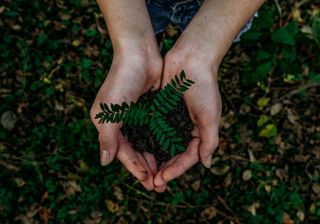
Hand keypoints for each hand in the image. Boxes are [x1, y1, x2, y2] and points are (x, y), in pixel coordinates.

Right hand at [90, 48, 162, 190]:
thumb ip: (107, 137)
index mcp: (108, 124)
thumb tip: (105, 162)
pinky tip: (169, 154)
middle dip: (146, 168)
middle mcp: (121, 123)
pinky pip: (155, 132)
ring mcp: (136, 117)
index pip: (122, 152)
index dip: (134, 168)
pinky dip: (160, 143)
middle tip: (159, 185)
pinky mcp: (149, 110)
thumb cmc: (122, 80)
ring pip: (146, 144)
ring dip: (154, 159)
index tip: (147, 181)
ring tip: (165, 174)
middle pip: (134, 151)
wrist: (139, 54)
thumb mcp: (110, 110)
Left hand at [153, 41, 221, 191]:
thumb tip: (207, 165)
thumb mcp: (210, 115)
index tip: (163, 178)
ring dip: (154, 159)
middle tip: (152, 183)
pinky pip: (153, 129)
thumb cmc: (204, 86)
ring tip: (144, 172)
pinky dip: (147, 140)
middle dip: (164, 169)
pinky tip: (138, 150)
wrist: (191, 59)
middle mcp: (185, 128)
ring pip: (161, 145)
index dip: (176, 169)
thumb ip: (209, 140)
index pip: (188, 157)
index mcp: (199, 132)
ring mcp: (172, 120)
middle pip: (173, 154)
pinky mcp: (160, 110)